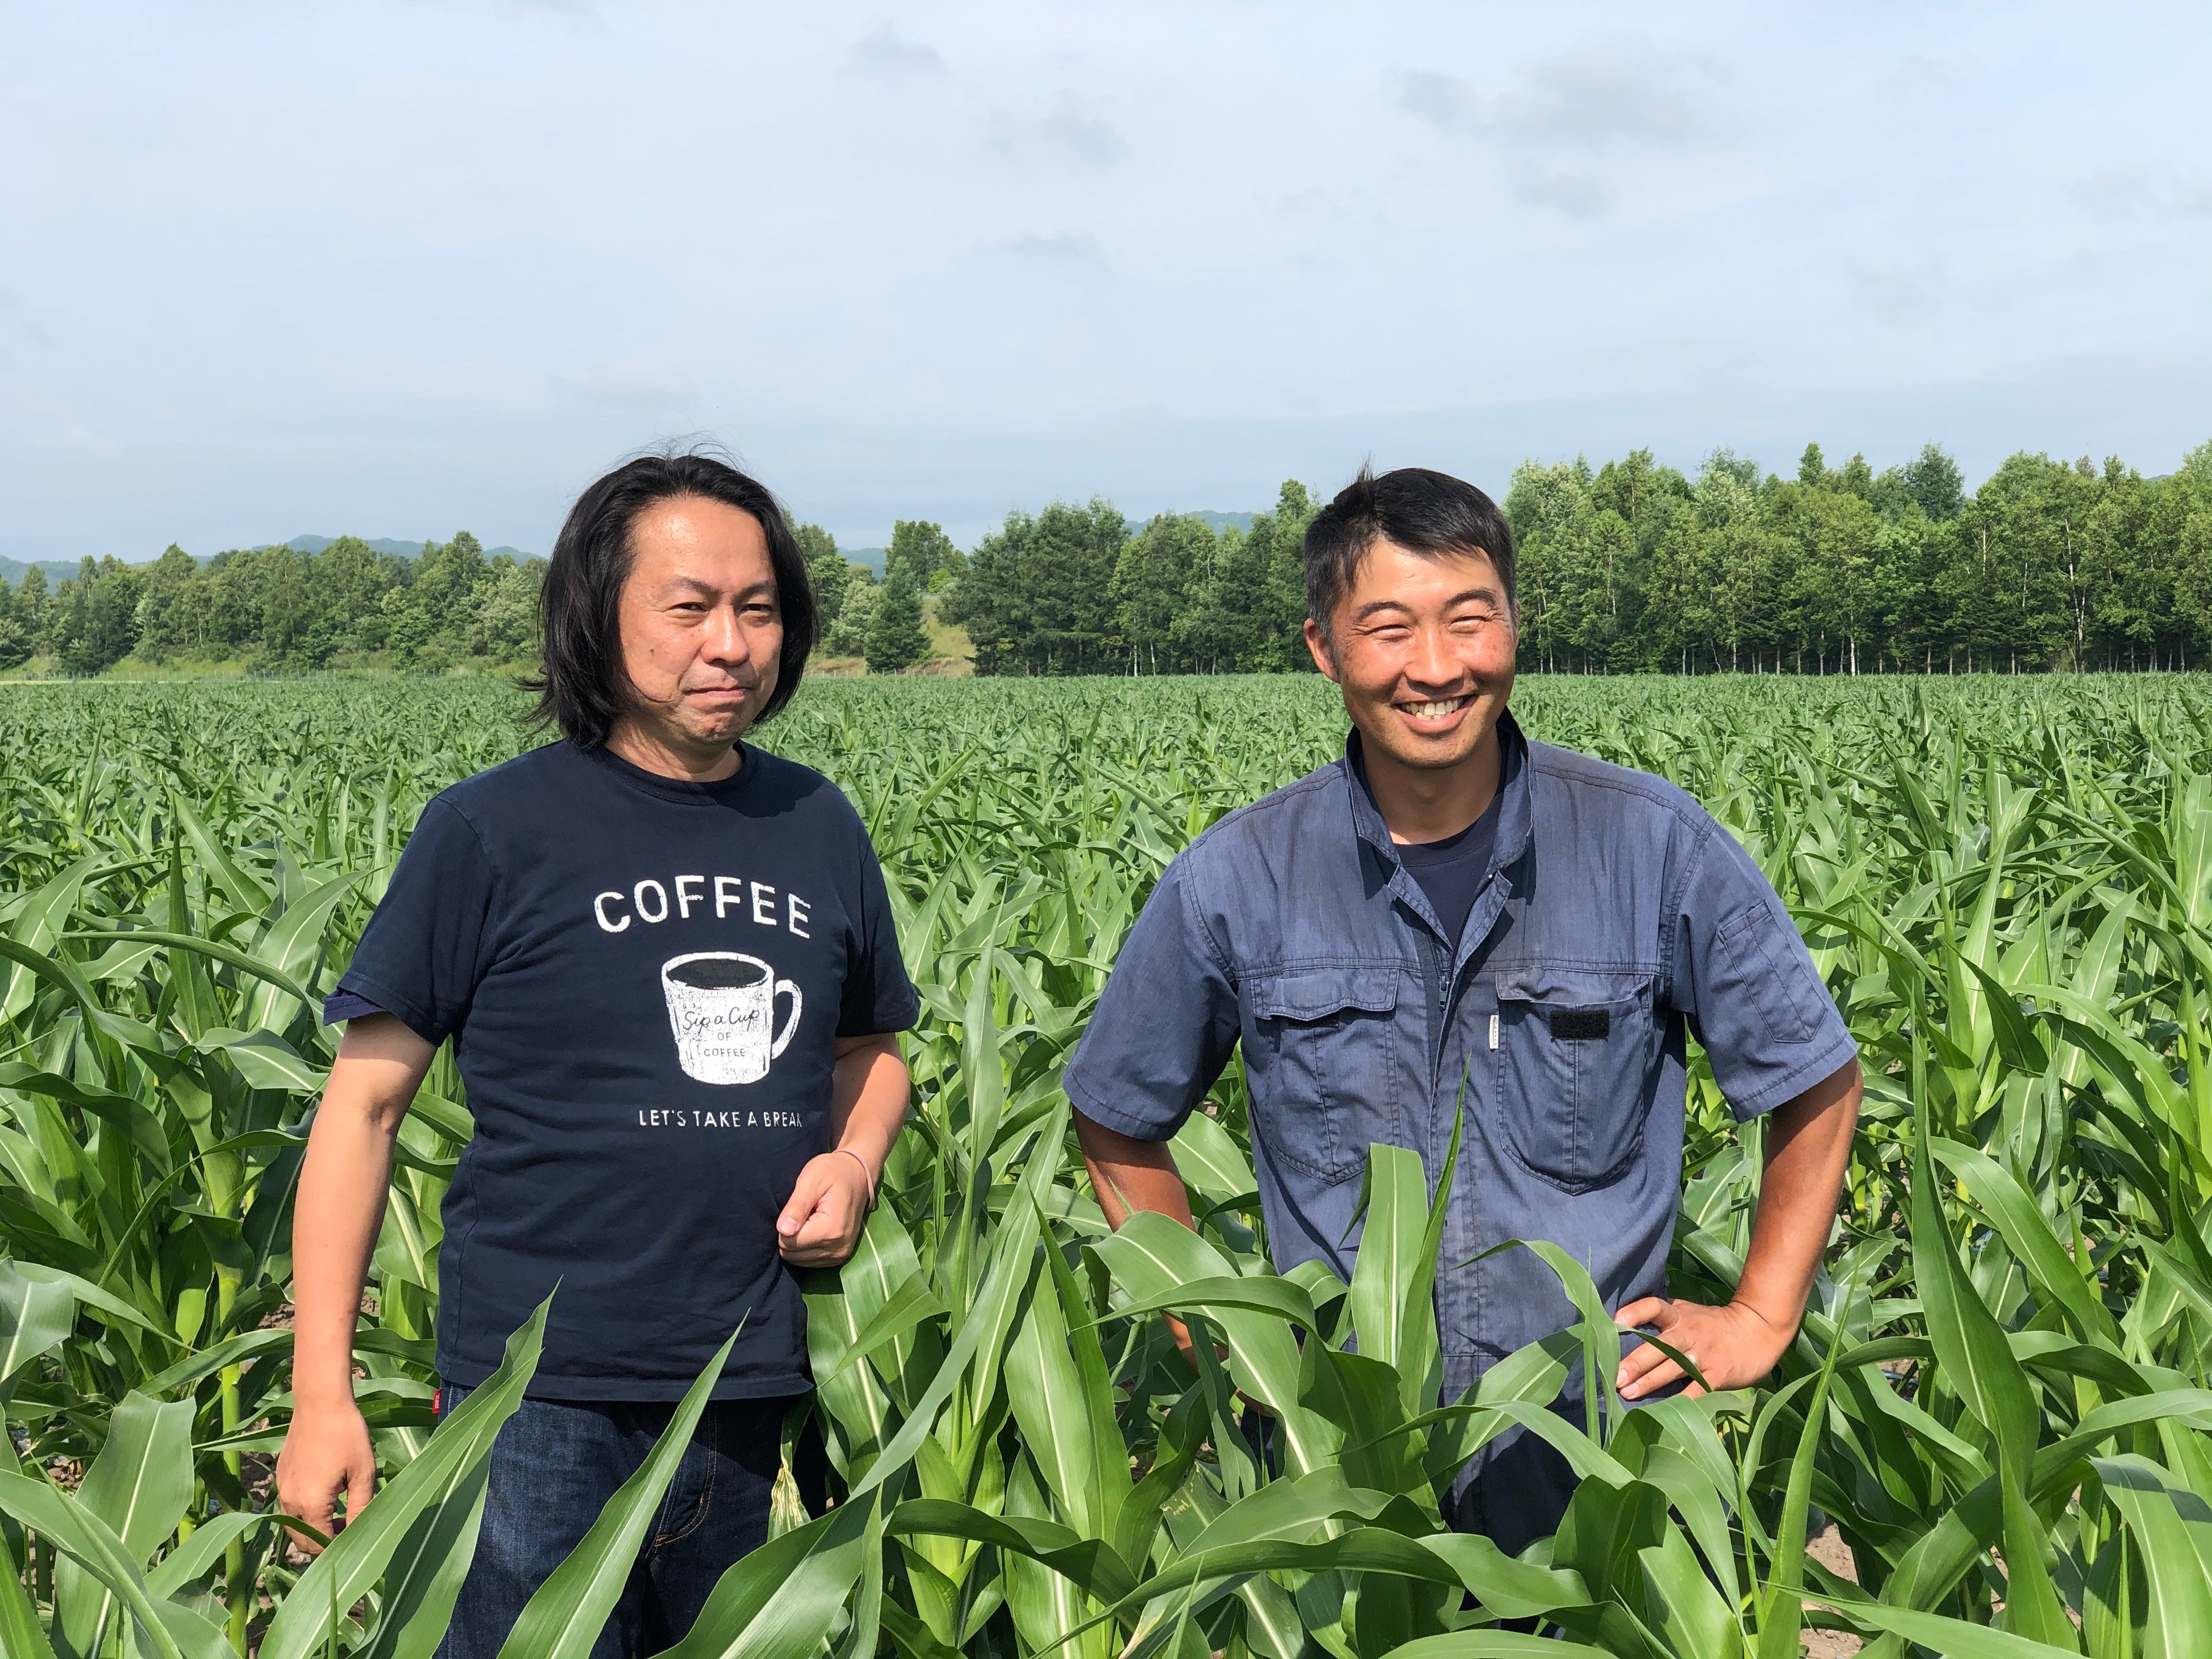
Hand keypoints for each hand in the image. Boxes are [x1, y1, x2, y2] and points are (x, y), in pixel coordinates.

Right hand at [275, 1398, 376, 1552]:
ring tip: (339, 1513)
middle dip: (323, 1541)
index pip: (318, 1544)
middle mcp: (289, 1501)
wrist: (320, 1403)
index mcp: (310, 1504)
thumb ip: (361, 1507)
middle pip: (301, 1540)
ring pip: (293, 1524)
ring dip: (312, 1526)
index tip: (355, 1538)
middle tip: (347, 1528)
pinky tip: (326, 1494)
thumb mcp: (363, 1473)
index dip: (337, 1547)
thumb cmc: (347, 1435)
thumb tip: (362, 1533)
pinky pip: (289, 1505)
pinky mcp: (280, 1476)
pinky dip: (304, 1510)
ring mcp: (281, 1488)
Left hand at [777, 1151, 872, 1266]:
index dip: (786, 1223)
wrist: (858, 1174)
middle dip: (791, 1233)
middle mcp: (838, 1248)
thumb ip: (797, 1206)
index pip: (788, 1241)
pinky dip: (806, 1247)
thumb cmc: (832, 1172)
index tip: (800, 1206)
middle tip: (805, 1212)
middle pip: (791, 1253)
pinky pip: (808, 1261)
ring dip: (798, 1241)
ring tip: (811, 1219)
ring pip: (797, 1260)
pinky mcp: (839, 1258)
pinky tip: (815, 1228)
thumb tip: (783, 1230)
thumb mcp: (812, 1180)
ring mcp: (840, 1255)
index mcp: (831, 1230)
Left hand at [1614, 1296, 1793, 1399]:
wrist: (1757, 1330)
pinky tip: (1664, 1411)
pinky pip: (1697, 1389)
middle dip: (1637, 1361)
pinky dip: (1681, 1401)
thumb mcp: (1688, 1312)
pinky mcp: (1718, 1374)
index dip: (1636, 1312)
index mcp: (1679, 1315)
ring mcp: (1704, 1355)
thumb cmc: (1713, 1324)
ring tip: (1627, 1393)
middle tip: (1616, 1376)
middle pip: (1660, 1345)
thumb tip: (1623, 1326)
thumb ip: (1663, 1318)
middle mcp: (1689, 1332)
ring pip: (1673, 1368)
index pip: (1655, 1307)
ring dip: (1649, 1382)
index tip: (1616, 1321)